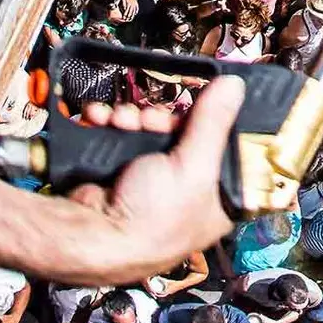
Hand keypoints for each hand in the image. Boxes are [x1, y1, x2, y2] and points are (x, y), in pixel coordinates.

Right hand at [66, 79, 237, 281]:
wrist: (88, 235)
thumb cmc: (149, 222)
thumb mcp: (192, 168)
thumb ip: (213, 123)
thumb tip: (234, 87)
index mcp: (217, 195)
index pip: (226, 145)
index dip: (212, 121)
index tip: (200, 104)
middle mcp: (187, 188)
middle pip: (185, 131)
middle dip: (162, 118)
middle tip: (150, 119)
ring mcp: (153, 180)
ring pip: (151, 129)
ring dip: (134, 117)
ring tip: (121, 122)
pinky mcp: (123, 171)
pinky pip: (124, 135)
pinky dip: (112, 124)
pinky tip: (102, 119)